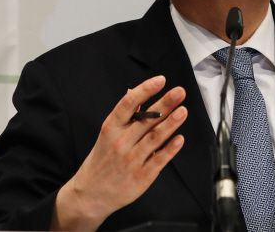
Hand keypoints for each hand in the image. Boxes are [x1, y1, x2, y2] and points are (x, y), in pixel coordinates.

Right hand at [50, 75, 186, 229]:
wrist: (91, 194)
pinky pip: (159, 159)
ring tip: (183, 110)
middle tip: (179, 92)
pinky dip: (170, 149)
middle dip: (165, 104)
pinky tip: (179, 138)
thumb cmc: (101, 161)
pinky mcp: (142, 175)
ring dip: (171, 123)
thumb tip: (134, 93)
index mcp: (111, 128)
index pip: (128, 104)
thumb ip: (124, 115)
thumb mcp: (107, 134)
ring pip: (155, 138)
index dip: (145, 90)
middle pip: (146, 119)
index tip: (159, 81)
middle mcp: (121, 142)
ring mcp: (132, 159)